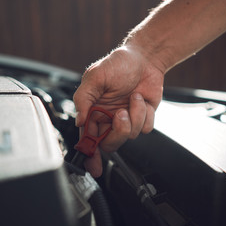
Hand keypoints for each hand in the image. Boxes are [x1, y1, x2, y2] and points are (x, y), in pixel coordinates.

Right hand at [73, 45, 164, 176]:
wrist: (145, 59)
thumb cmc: (119, 64)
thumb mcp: (96, 76)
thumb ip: (84, 98)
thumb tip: (79, 121)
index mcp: (94, 111)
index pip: (89, 138)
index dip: (90, 155)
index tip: (93, 167)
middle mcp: (109, 118)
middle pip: (110, 143)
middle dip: (118, 132)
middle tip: (121, 114)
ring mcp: (127, 119)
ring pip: (130, 135)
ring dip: (135, 115)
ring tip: (134, 97)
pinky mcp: (142, 117)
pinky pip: (145, 128)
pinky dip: (146, 114)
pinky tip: (142, 99)